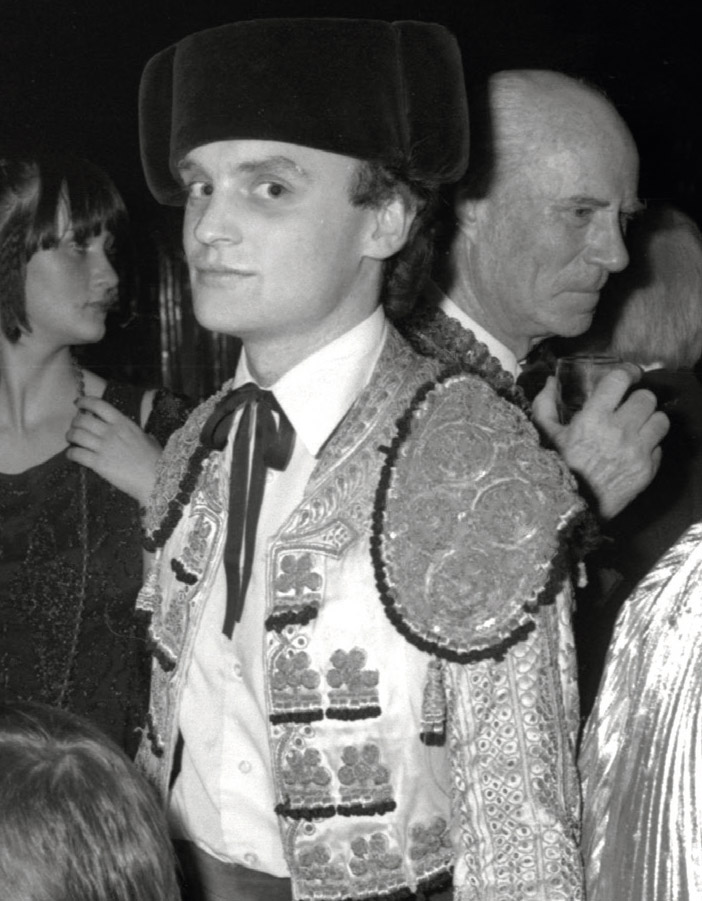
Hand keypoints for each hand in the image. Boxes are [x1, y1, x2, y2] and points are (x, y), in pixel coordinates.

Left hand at [66, 396, 162, 505]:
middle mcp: (112, 432)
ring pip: (76, 435)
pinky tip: (72, 455)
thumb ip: (141, 434)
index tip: (78, 403)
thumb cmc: (157, 460)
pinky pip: (76, 454)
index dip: (85, 401)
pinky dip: (71, 453)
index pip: (99, 405)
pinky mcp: (98, 464)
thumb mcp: (150, 440)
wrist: (156, 479)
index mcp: (124, 423)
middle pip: (82, 419)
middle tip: (75, 426)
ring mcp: (104, 447)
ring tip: (71, 439)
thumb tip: (145, 436)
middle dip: (75, 422)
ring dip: (70, 436)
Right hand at [531, 370, 669, 518]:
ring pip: (661, 420)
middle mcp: (619, 431)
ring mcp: (637, 451)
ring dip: (650, 421)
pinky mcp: (647, 470)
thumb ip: (545, 404)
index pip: (621, 379)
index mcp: (594, 418)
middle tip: (628, 407)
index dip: (628, 372)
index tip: (628, 376)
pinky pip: (660, 447)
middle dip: (637, 399)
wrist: (571, 508)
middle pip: (647, 398)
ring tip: (637, 427)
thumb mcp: (544, 435)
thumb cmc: (555, 467)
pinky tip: (634, 450)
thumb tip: (550, 382)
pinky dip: (650, 446)